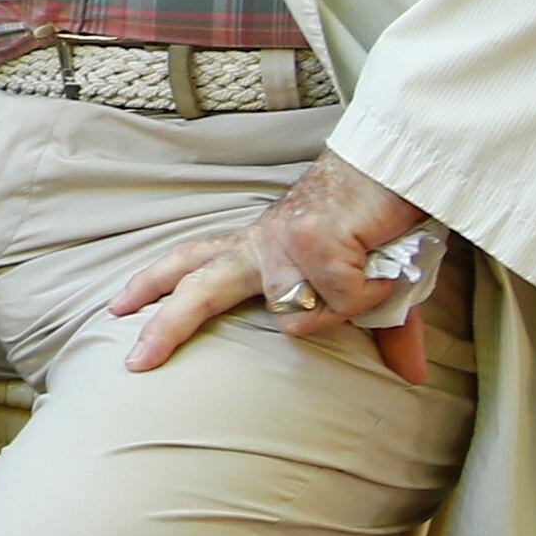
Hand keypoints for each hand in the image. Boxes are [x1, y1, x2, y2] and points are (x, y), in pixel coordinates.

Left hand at [109, 152, 447, 384]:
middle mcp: (263, 242)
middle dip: (167, 327)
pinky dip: (371, 292)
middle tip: (135, 362)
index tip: (124, 308)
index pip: (195, 262)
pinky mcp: (312, 242)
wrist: (402, 159)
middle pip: (200, 287)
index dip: (157, 284)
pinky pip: (341, 301)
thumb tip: (410, 376)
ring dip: (348, 304)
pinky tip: (382, 263)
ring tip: (375, 268)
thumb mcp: (377, 281)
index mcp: (262, 245)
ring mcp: (284, 242)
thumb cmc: (384, 215)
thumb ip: (380, 327)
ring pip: (298, 315)